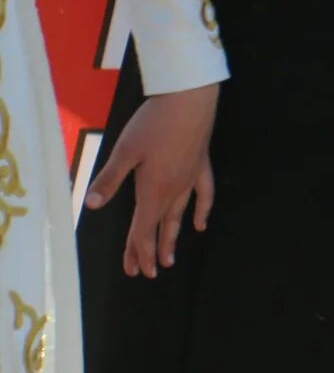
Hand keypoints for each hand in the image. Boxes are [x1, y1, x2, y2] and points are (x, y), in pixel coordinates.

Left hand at [83, 82, 217, 275]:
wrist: (189, 100)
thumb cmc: (154, 124)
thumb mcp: (125, 151)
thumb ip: (109, 179)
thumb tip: (90, 205)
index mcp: (153, 189)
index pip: (142, 228)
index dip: (137, 251)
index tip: (136, 271)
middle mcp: (173, 190)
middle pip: (160, 227)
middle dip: (153, 251)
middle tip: (151, 273)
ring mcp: (190, 179)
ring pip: (180, 216)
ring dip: (173, 237)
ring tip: (171, 257)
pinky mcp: (201, 166)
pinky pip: (204, 194)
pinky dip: (202, 210)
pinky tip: (201, 224)